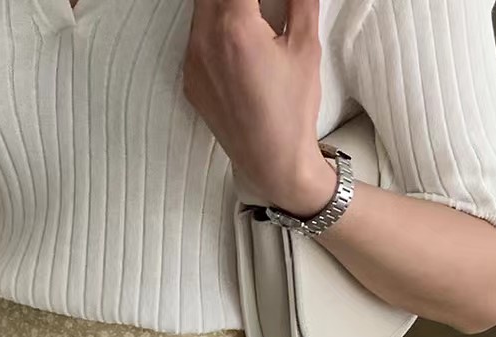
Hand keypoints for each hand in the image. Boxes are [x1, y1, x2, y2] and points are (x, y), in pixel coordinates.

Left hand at [184, 0, 336, 215]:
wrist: (273, 163)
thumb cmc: (292, 110)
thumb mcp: (305, 46)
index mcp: (234, 27)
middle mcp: (205, 41)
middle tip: (259, 6)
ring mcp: (192, 62)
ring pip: (200, 9)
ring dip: (223, 3)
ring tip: (250, 15)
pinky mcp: (190, 80)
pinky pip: (196, 37)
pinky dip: (213, 27)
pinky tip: (239, 39)